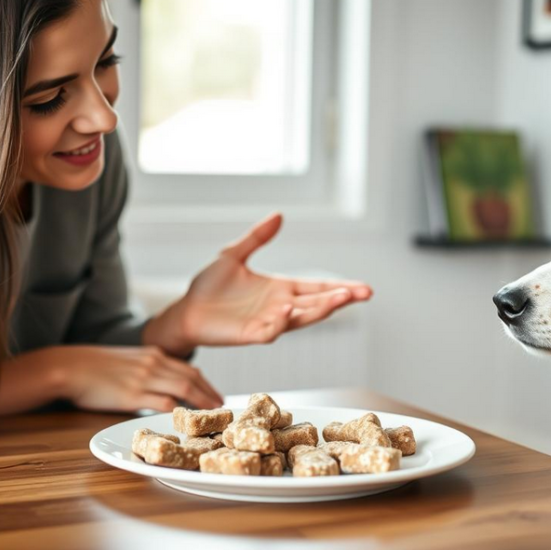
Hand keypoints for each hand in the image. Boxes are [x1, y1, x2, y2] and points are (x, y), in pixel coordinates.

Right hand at [56, 345, 223, 411]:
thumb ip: (147, 369)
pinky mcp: (133, 394)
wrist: (69, 367)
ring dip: (201, 402)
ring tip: (212, 415)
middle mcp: (153, 363)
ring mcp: (144, 378)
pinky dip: (178, 410)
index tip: (215, 394)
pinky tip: (185, 420)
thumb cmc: (94, 366)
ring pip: (183, 388)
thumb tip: (161, 385)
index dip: (205, 383)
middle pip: (192, 378)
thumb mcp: (128, 360)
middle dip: (210, 393)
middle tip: (222, 407)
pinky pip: (163, 402)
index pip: (188, 368)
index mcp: (153, 354)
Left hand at [146, 213, 371, 353]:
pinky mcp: (250, 334)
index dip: (340, 287)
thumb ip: (257, 237)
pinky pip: (270, 330)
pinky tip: (289, 309)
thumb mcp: (234, 254)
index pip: (317, 287)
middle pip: (317, 303)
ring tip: (340, 298)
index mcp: (280, 289)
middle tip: (364, 293)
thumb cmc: (209, 286)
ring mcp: (268, 322)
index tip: (364, 288)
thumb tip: (279, 215)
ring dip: (320, 310)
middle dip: (341, 298)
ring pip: (301, 318)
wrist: (185, 310)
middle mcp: (280, 307)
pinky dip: (281, 322)